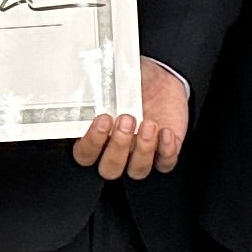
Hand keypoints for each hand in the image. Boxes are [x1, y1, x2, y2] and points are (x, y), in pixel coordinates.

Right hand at [73, 60, 187, 178]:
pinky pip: (165, 164)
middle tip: (126, 120)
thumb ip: (97, 91)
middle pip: (110, 169)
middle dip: (118, 146)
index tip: (103, 119)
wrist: (160, 80)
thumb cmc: (132, 84)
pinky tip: (165, 132)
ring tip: (148, 124)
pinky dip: (166, 150)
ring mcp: (140, 155)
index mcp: (97, 137)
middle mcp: (117, 151)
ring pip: (137, 171)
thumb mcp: (113, 83)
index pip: (85, 154)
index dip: (92, 142)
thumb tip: (88, 84)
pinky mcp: (164, 154)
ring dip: (143, 149)